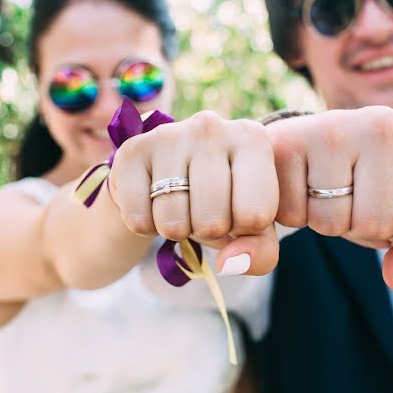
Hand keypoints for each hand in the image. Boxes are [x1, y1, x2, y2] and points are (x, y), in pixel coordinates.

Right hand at [109, 111, 280, 275]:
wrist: (163, 180)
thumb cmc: (219, 201)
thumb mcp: (252, 227)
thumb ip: (260, 252)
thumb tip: (230, 264)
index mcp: (252, 139)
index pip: (255, 215)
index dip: (243, 230)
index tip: (236, 211)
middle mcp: (212, 127)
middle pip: (213, 222)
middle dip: (207, 233)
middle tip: (203, 211)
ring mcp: (169, 135)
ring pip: (173, 224)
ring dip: (176, 231)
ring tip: (179, 205)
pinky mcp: (132, 151)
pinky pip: (139, 220)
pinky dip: (145, 225)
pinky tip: (153, 202)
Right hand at [266, 106, 392, 287]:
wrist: (315, 145)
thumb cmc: (371, 185)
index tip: (390, 203)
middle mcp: (383, 124)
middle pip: (376, 224)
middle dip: (361, 227)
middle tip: (351, 197)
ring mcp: (333, 128)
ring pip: (333, 222)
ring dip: (327, 222)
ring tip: (325, 190)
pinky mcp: (287, 141)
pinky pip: (294, 215)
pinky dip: (294, 214)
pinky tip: (300, 184)